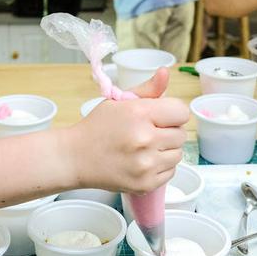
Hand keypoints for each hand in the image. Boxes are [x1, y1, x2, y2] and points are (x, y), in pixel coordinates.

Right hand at [65, 68, 188, 193]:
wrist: (75, 158)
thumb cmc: (97, 127)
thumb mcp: (119, 101)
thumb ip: (148, 89)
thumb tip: (166, 72)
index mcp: (139, 113)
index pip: (181, 111)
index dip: (172, 112)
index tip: (161, 116)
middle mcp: (145, 139)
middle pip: (181, 134)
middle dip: (168, 131)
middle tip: (148, 132)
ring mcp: (146, 164)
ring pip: (178, 154)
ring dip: (166, 150)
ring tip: (145, 147)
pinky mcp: (146, 184)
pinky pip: (170, 171)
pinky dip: (160, 167)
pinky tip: (142, 161)